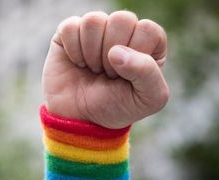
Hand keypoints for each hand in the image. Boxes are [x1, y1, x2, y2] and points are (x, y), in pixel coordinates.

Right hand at [42, 11, 168, 128]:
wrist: (81, 120)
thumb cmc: (117, 108)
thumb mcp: (148, 99)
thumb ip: (148, 73)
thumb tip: (117, 51)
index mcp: (149, 42)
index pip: (147, 30)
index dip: (135, 55)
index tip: (126, 77)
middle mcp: (124, 30)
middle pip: (122, 19)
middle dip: (111, 55)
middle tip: (108, 74)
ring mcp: (96, 29)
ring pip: (94, 20)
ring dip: (91, 53)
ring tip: (93, 69)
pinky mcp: (70, 32)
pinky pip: (70, 27)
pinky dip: (73, 50)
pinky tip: (77, 63)